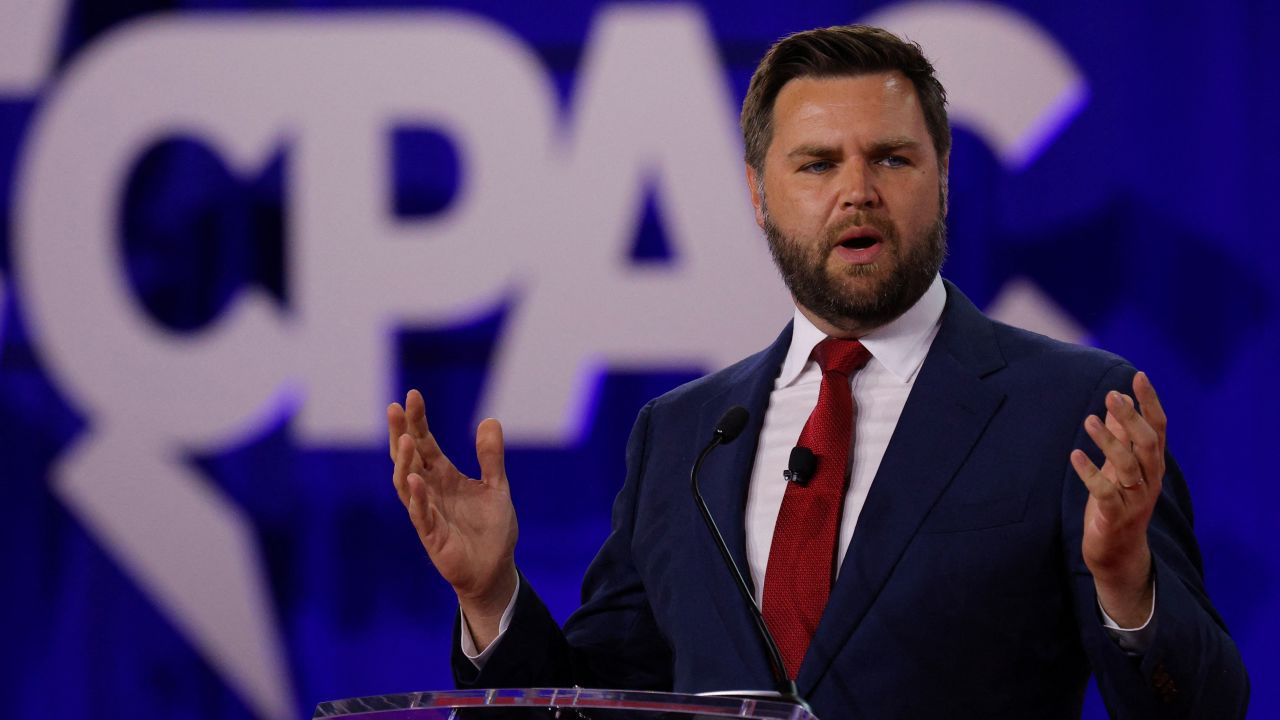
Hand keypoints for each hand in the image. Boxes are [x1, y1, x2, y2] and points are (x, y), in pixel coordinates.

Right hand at [388, 389, 517, 647]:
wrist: (494, 569)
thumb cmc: (490, 528)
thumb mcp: (497, 486)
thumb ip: (491, 456)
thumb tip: (490, 420)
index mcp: (444, 476)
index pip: (425, 443)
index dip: (417, 421)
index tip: (411, 395)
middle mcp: (431, 490)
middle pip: (409, 458)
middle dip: (400, 433)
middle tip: (394, 408)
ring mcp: (428, 513)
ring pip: (407, 484)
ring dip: (404, 463)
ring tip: (404, 439)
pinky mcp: (433, 537)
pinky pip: (421, 515)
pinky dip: (418, 498)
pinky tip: (414, 479)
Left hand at [1070, 371, 1165, 627]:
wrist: (1117, 553)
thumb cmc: (1117, 504)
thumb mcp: (1119, 468)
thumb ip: (1120, 438)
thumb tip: (1116, 404)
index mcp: (1152, 465)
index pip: (1158, 427)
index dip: (1150, 402)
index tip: (1138, 376)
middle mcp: (1149, 479)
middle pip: (1146, 443)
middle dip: (1131, 417)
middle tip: (1111, 396)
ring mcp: (1134, 499)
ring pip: (1128, 465)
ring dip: (1108, 441)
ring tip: (1088, 419)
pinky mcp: (1115, 516)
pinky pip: (1104, 492)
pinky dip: (1090, 473)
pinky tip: (1074, 455)